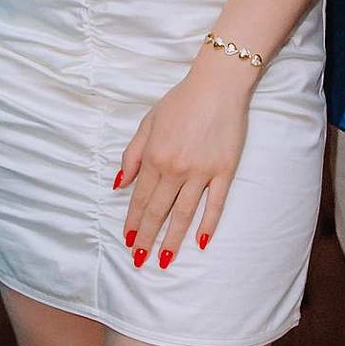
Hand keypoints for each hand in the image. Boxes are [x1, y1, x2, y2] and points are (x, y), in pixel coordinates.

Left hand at [115, 53, 253, 265]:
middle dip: (146, 237)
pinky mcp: (224, 171)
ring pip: (184, 213)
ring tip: (165, 259)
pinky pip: (215, 203)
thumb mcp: (147, 123)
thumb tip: (119, 184)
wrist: (217, 86)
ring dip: (173, 238)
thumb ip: (132, 155)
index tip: (127, 240)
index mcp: (154, 157)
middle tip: (139, 260)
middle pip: (158, 211)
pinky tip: (201, 241)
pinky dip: (208, 224)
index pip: (140, 198)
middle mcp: (175, 169)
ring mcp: (201, 172)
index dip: (132, 221)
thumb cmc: (180, 102)